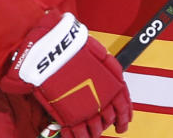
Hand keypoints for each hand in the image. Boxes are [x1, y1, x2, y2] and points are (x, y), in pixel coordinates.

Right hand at [0, 11, 131, 137]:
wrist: (48, 47)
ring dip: (92, 132)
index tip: (123, 123)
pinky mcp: (66, 110)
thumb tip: (113, 78)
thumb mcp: (95, 52)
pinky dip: (75, 135)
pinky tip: (73, 136)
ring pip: (93, 126)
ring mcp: (83, 103)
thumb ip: (105, 67)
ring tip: (90, 135)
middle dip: (106, 124)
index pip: (123, 104)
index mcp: (110, 79)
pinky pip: (74, 130)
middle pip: (108, 117)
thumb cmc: (70, 45)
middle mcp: (100, 94)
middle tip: (106, 129)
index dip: (124, 116)